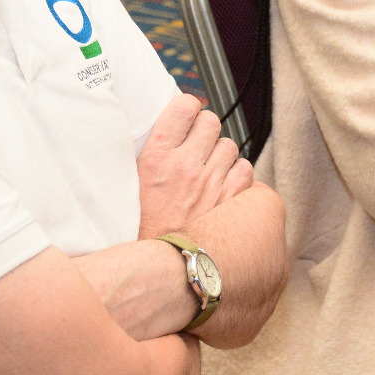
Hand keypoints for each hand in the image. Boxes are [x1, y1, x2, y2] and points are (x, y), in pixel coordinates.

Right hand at [136, 94, 250, 239]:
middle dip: (205, 129)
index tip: (186, 115)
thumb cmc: (140, 228)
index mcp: (157, 157)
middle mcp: (185, 165)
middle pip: (211, 121)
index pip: (183, 107)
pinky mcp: (229, 200)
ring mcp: (210, 182)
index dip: (188, 108)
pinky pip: (245, 169)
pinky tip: (223, 183)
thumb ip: (147, 154)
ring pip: (229, 144)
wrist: (160, 267)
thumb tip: (161, 131)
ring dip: (221, 153)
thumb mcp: (130, 184)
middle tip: (198, 143)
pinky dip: (237, 173)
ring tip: (209, 167)